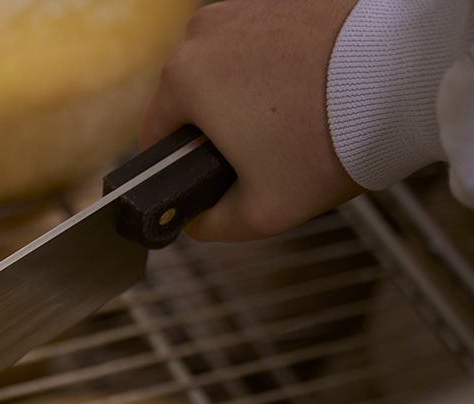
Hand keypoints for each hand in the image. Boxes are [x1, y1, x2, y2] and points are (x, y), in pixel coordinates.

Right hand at [141, 0, 364, 241]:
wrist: (405, 77)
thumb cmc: (330, 139)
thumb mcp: (262, 211)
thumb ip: (211, 225)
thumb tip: (195, 219)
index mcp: (181, 79)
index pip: (155, 137)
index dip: (184, 167)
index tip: (221, 177)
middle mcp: (204, 32)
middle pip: (193, 98)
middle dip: (222, 128)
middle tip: (270, 153)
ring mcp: (247, 7)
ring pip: (231, 69)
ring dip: (252, 96)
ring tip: (297, 120)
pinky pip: (268, 42)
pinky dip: (284, 66)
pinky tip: (313, 90)